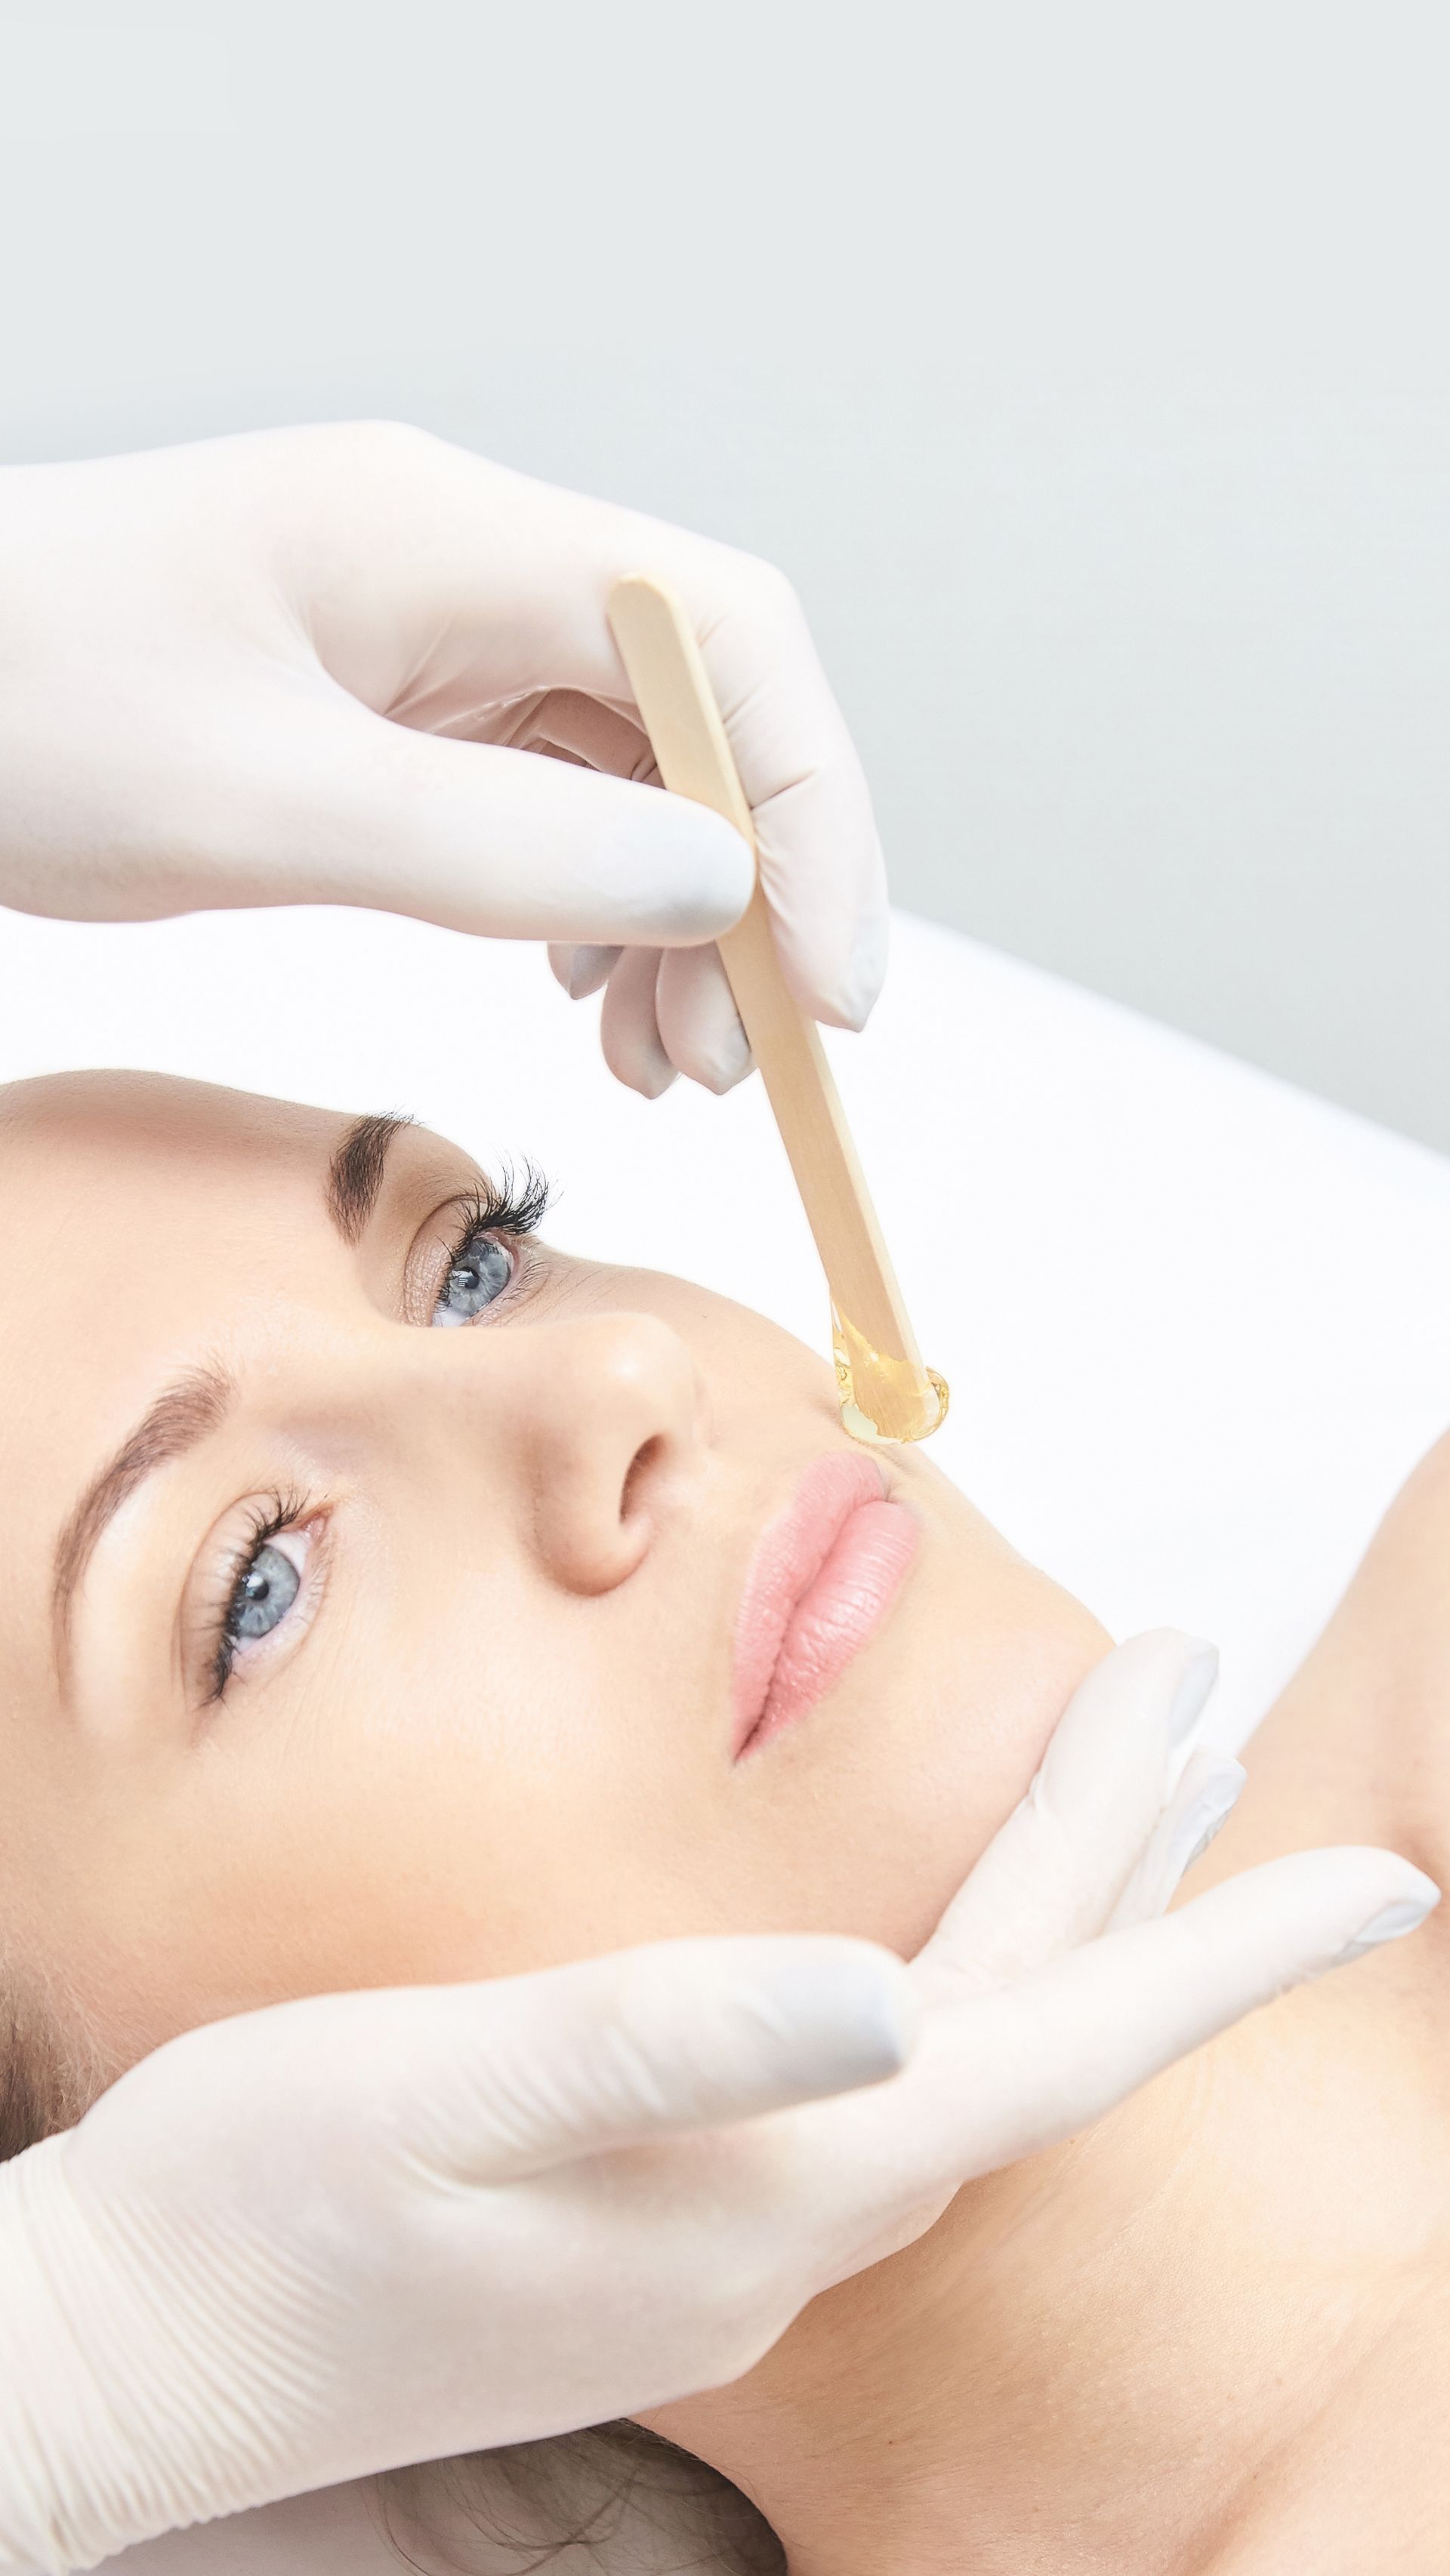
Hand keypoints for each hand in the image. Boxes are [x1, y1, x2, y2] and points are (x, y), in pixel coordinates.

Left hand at [0, 424, 884, 1095]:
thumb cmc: (17, 708)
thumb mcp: (262, 804)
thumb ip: (503, 848)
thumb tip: (718, 885)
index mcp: (447, 539)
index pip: (723, 640)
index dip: (810, 812)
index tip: (823, 988)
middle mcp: (462, 569)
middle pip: (697, 713)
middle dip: (745, 892)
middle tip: (730, 1062)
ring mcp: (427, 635)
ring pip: (630, 771)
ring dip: (676, 918)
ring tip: (660, 1063)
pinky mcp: (389, 706)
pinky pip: (545, 799)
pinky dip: (590, 906)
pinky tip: (583, 995)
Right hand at [0, 1634, 1432, 2571]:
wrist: (139, 2357)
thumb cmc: (267, 2211)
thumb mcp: (447, 2097)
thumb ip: (670, 2043)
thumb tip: (888, 1999)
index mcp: (774, 2186)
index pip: (1066, 2044)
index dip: (1233, 1950)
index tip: (1390, 1874)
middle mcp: (790, 2224)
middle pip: (1024, 2012)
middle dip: (1128, 1846)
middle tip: (1183, 1673)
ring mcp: (733, 2239)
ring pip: (962, 2044)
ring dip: (1051, 1905)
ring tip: (1116, 1774)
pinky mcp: (666, 2225)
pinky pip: (873, 2081)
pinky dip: (950, 1975)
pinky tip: (932, 1935)